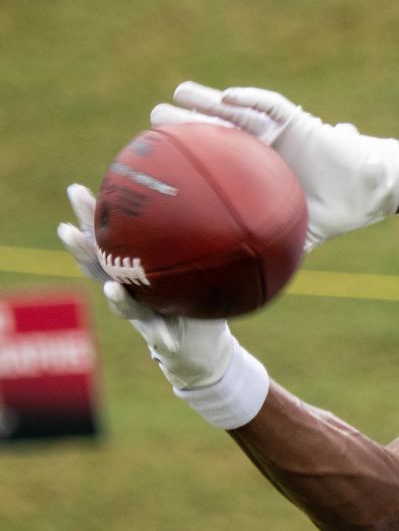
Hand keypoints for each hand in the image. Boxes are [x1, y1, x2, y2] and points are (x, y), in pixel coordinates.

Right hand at [57, 184, 233, 388]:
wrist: (199, 346)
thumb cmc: (192, 297)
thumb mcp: (192, 261)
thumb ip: (188, 235)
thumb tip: (199, 184)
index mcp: (133, 269)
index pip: (106, 240)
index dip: (89, 217)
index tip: (75, 190)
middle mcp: (130, 289)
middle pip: (100, 268)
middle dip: (82, 251)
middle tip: (67, 231)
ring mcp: (143, 314)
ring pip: (125, 305)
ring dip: (118, 298)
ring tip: (112, 288)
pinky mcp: (162, 335)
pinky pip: (162, 335)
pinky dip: (163, 337)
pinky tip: (167, 341)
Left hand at [152, 82, 398, 249]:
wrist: (369, 193)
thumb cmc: (336, 212)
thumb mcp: (295, 234)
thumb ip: (268, 250)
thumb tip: (240, 288)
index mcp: (256, 173)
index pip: (215, 160)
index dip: (188, 156)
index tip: (157, 157)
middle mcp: (262, 148)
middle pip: (218, 130)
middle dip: (187, 121)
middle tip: (156, 118)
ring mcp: (279, 132)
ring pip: (238, 111)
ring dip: (210, 101)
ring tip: (181, 92)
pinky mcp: (299, 121)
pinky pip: (273, 106)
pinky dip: (252, 99)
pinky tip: (229, 96)